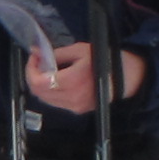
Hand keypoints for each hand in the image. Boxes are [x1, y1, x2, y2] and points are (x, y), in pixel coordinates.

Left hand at [24, 41, 146, 113]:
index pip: (38, 82)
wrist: (128, 77)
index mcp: (72, 81)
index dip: (30, 69)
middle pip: (38, 93)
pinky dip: (51, 91)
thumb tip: (37, 53)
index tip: (34, 56)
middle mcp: (71, 98)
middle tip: (38, 62)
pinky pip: (56, 102)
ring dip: (41, 84)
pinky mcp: (78, 110)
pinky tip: (57, 79)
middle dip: (33, 76)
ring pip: (46, 99)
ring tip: (47, 69)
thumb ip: (57, 54)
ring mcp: (75, 106)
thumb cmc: (106, 59)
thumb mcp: (80, 50)